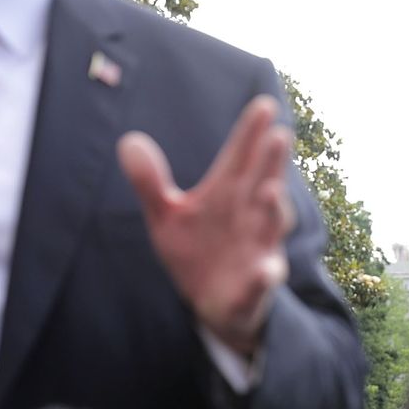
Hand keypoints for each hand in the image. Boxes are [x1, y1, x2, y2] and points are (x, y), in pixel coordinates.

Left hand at [117, 95, 293, 357]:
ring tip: (270, 193)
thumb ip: (150, 182)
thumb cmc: (194, 251)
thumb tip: (128, 141)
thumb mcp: (166, 216)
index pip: (240, 158)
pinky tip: (265, 271)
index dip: (251, 133)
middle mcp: (250, 215)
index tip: (264, 104)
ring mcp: (257, 249)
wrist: (211, 304)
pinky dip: (265, 276)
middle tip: (280, 135)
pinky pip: (262, 280)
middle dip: (272, 162)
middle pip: (264, 183)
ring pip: (271, 227)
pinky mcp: (254, 286)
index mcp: (228, 194)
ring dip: (274, 211)